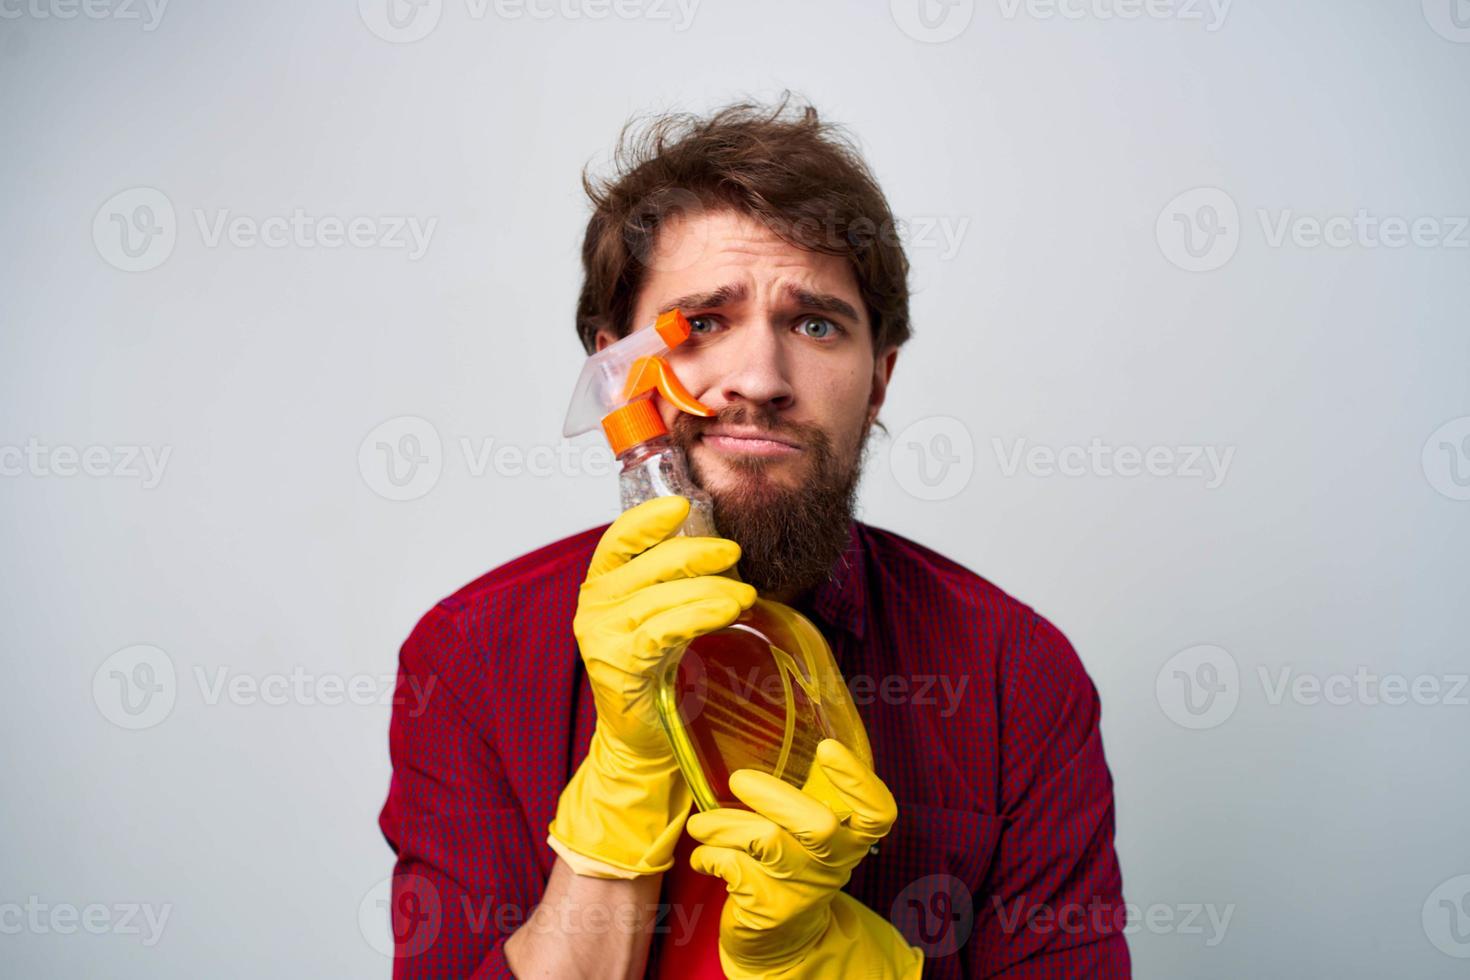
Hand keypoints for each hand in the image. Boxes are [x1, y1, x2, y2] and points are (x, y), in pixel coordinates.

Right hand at [548, 495, 756, 876]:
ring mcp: (603, 637)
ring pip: (663, 596)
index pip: (619, 538)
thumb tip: (723, 545)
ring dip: (712, 588)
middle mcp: (594, 607)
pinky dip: (700, 614)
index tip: (682, 504)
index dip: (648, 518)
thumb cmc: (659, 671)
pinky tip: (728, 610)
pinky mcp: (620, 666)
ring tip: (745, 592)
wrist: (644, 739)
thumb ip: (676, 580)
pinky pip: (664, 629)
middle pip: (650, 563)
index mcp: (601, 586)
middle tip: (734, 552)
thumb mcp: (663, 614)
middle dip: (698, 552)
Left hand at [687, 739, 923, 977]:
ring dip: (722, 824)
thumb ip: (807, 793)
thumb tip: (773, 726)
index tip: (828, 748)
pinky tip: (705, 856)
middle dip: (774, 796)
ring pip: (765, 841)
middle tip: (739, 779)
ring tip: (701, 824)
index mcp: (851, 837)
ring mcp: (803, 889)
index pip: (878, 812)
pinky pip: (732, 867)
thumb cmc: (792, 864)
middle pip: (818, 826)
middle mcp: (834, 864)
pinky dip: (709, 855)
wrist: (782, 939)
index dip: (858, 781)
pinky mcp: (770, 909)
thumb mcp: (810, 833)